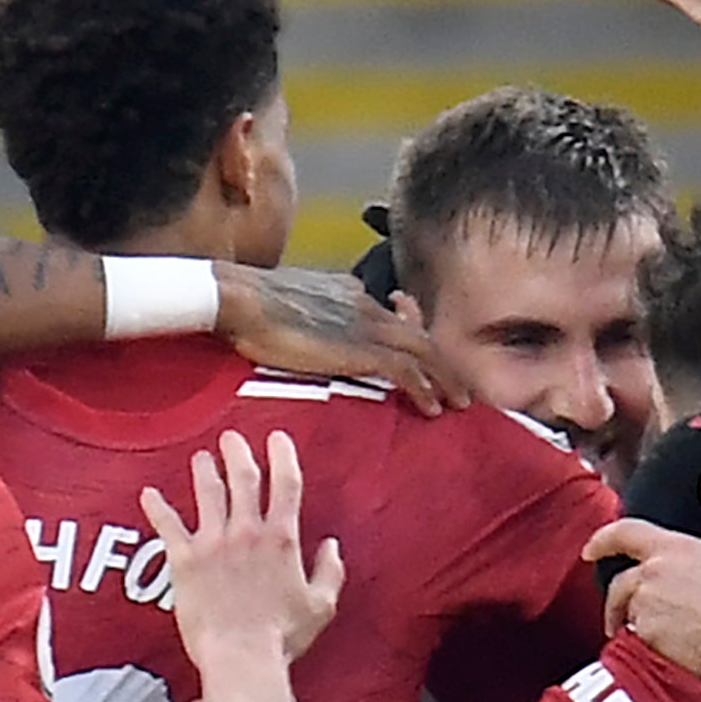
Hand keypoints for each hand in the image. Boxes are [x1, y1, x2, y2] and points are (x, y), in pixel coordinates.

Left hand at [144, 429, 347, 667]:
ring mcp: (214, 543)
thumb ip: (330, 571)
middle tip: (231, 440)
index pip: (287, 484)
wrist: (241, 656)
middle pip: (243, 478)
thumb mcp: (321, 605)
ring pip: (207, 492)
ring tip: (201, 459)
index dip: (283, 456)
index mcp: (282, 539)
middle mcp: (247, 532)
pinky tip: (148, 494)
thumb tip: (332, 547)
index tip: (277, 439)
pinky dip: (157, 507)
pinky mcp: (185, 560)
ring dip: (203, 471)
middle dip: (237, 453)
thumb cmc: (282, 637)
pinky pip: (167, 525)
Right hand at [217, 266, 468, 414]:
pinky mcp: (362, 349)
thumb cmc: (249, 304)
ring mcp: (367, 325)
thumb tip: (311, 322)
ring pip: (423, 351)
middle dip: (441, 360)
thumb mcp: (290, 301)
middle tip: (458, 384)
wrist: (241, 299)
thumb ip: (311, 310)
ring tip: (459, 401)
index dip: (411, 335)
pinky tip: (434, 409)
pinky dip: (424, 389)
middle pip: (417, 332)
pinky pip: (407, 370)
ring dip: (444, 378)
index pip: (392, 315)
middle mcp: (366, 304)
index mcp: (348, 292)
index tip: (421, 354)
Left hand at [584, 472, 700, 671]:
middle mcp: (650, 580)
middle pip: (620, 581)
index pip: (623, 533)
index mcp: (671, 550)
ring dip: (633, 615)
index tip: (591, 549)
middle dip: (620, 592)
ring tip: (652, 625)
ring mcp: (646, 613)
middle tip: (628, 604)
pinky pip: (636, 638)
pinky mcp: (648, 643)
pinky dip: (644, 639)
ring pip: (627, 611)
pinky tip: (664, 644)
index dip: (603, 538)